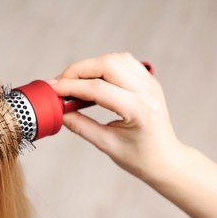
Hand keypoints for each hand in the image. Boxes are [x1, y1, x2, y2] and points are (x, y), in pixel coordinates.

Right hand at [50, 53, 181, 178]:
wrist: (165, 158)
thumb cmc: (139, 157)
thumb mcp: (106, 144)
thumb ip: (80, 125)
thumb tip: (59, 111)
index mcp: (138, 110)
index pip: (97, 88)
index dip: (69, 86)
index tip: (51, 89)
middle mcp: (147, 91)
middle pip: (106, 64)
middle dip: (77, 70)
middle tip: (60, 84)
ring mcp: (150, 82)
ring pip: (114, 58)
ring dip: (89, 66)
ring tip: (74, 82)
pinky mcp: (148, 80)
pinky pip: (123, 61)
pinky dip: (103, 65)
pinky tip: (92, 78)